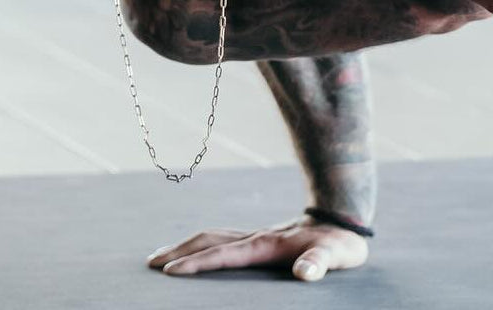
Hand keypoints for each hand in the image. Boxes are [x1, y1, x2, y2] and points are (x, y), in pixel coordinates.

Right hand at [147, 216, 368, 281]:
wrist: (342, 217)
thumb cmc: (339, 243)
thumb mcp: (336, 257)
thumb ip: (320, 264)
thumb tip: (306, 274)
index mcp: (266, 245)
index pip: (224, 255)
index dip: (197, 264)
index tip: (170, 272)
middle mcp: (255, 237)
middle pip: (208, 241)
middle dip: (178, 251)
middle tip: (150, 263)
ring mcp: (255, 235)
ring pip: (212, 237)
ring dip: (185, 245)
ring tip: (161, 256)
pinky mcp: (259, 238)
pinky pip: (222, 240)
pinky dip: (201, 245)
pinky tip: (197, 252)